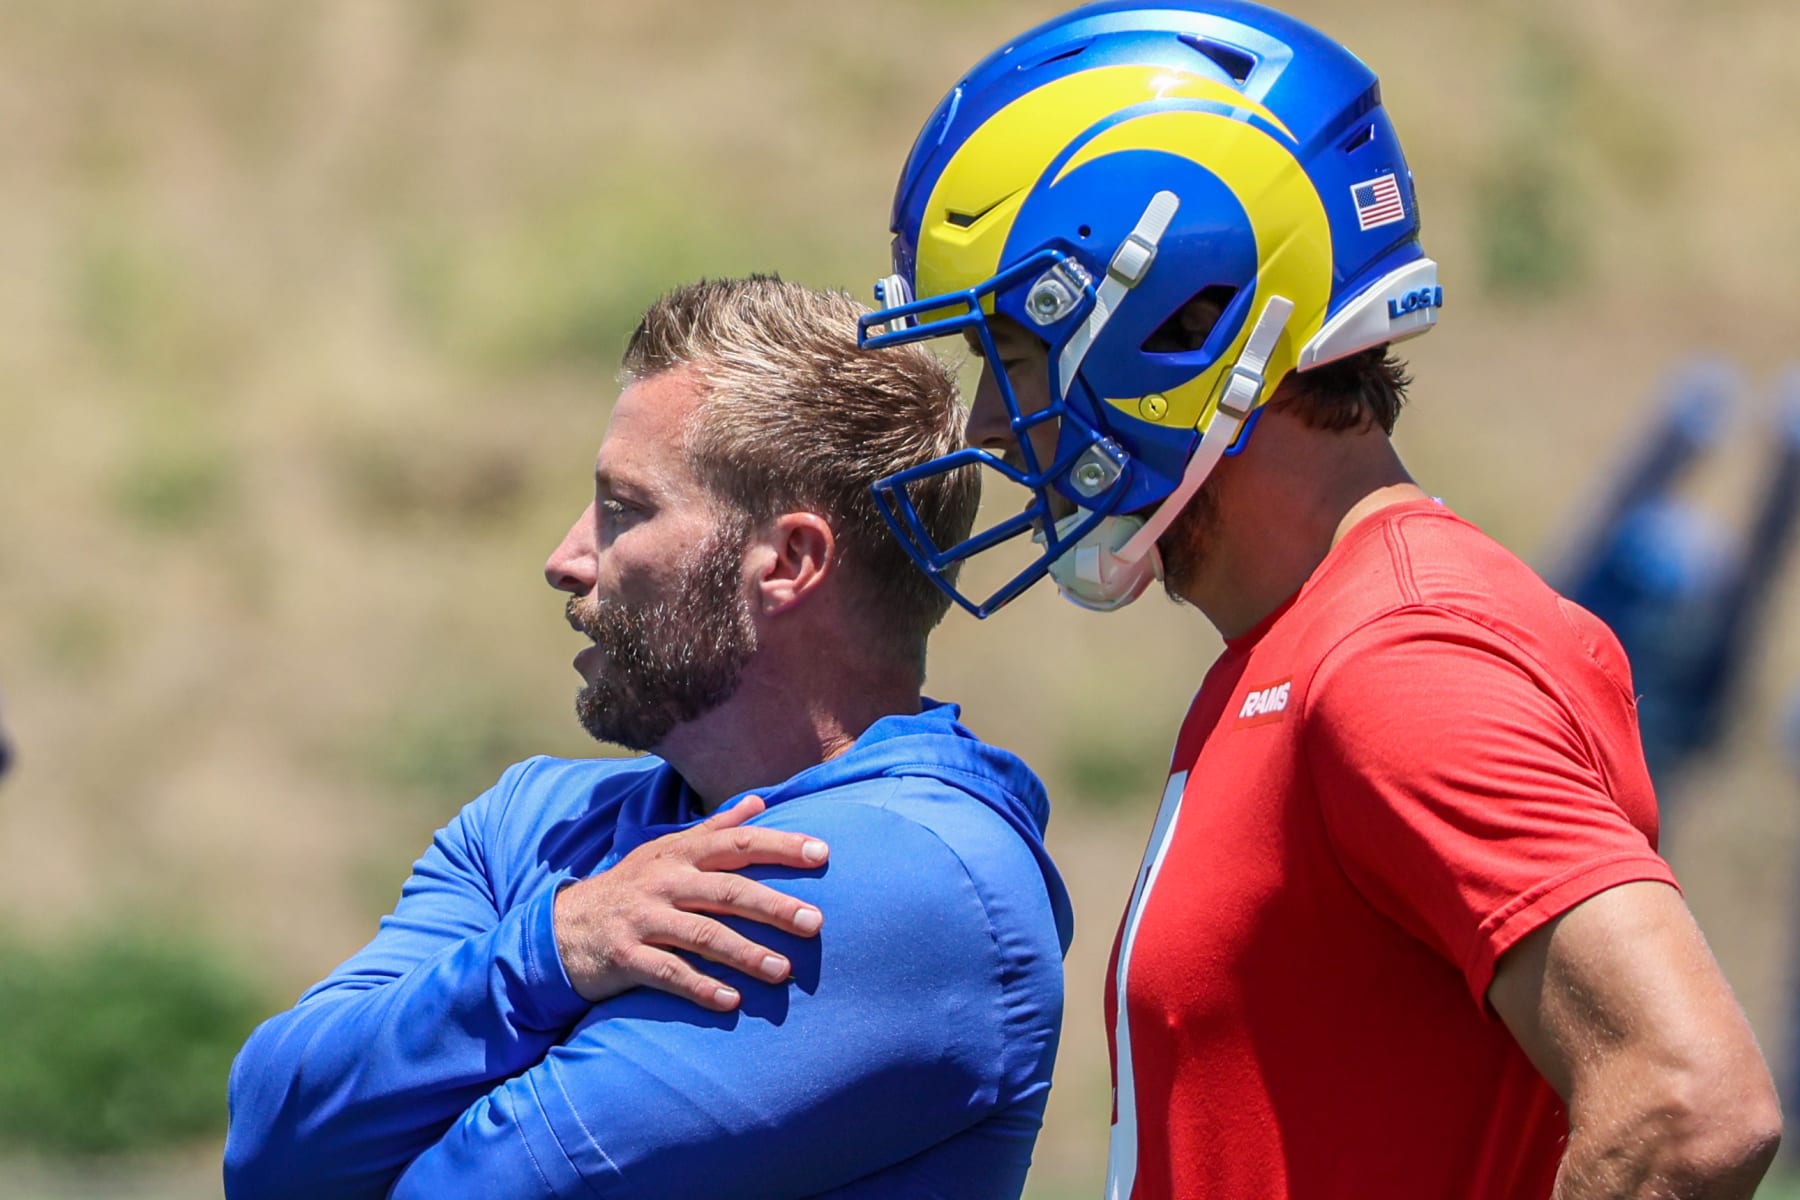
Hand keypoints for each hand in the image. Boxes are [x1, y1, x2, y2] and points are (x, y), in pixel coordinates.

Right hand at [553, 796, 827, 1011]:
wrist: (562, 927)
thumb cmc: (630, 887)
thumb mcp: (667, 851)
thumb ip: (714, 828)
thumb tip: (759, 801)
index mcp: (679, 854)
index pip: (737, 843)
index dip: (780, 845)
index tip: (822, 853)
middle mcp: (664, 882)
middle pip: (727, 891)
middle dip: (774, 906)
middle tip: (816, 923)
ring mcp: (643, 919)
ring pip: (702, 935)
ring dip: (746, 953)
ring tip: (783, 971)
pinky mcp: (624, 956)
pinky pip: (667, 973)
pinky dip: (700, 987)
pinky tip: (731, 1001)